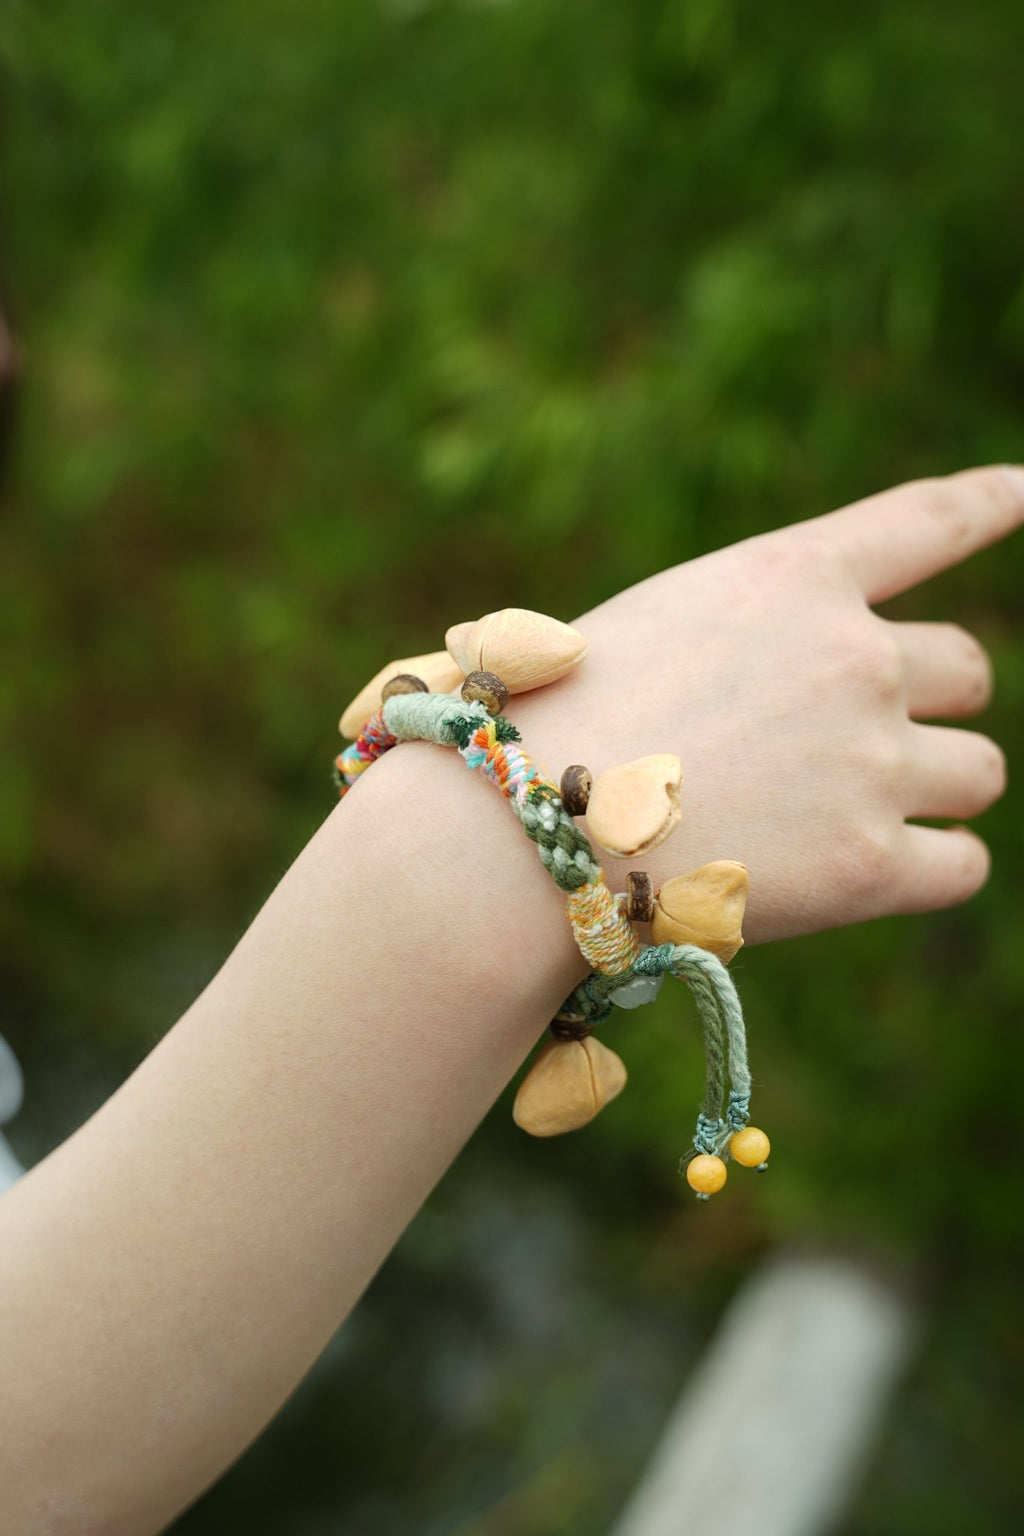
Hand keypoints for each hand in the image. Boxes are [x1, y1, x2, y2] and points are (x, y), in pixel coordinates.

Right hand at [509, 466, 1021, 943]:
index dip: (999, 498)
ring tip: (850, 813)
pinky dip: (933, 866)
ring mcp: (869, 763)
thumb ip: (756, 637)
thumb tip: (825, 693)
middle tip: (854, 744)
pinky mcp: (867, 867)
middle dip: (926, 703)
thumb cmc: (556, 725)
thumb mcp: (656, 627)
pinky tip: (874, 871)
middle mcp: (855, 657)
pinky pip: (963, 864)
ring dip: (934, 786)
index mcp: (795, 576)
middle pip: (969, 670)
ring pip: (979, 770)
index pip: (930, 520)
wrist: (519, 833)